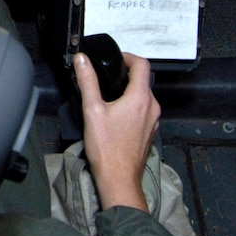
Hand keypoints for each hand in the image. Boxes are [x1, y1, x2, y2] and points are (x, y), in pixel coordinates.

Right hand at [74, 50, 160, 212]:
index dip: (128, 57)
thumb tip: (82, 61)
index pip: (141, 64)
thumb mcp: (92, 110)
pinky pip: (144, 112)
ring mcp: (153, 121)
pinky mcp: (150, 132)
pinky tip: (117, 116)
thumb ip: (88, 82)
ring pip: (144, 97)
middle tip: (108, 77)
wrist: (118, 178)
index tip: (116, 59)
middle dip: (126, 75)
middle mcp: (152, 108)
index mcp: (140, 98)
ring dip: (130, 92)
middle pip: (143, 80)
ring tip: (110, 97)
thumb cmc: (107, 149)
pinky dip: (133, 107)